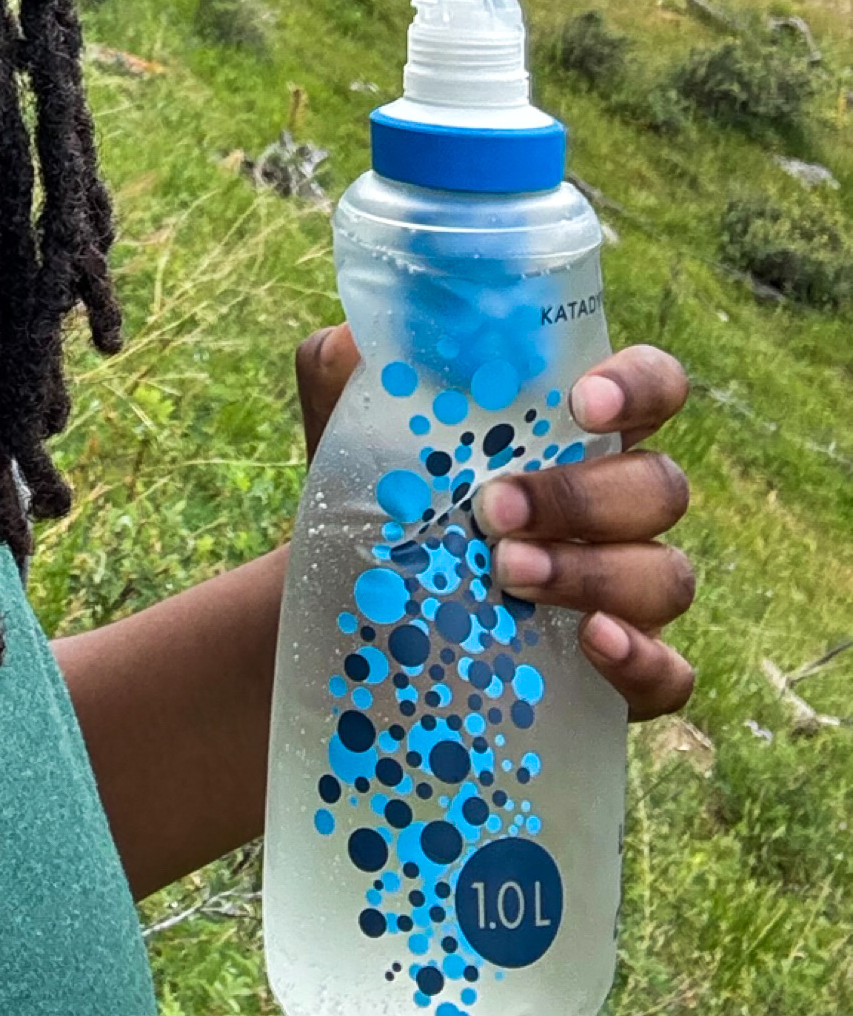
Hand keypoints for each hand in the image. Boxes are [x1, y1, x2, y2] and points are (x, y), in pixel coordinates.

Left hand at [295, 325, 694, 720]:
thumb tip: (353, 342)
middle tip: (492, 509)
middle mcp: (617, 504)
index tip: (580, 402)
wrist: (355, 611)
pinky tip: (591, 641)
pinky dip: (641, 658)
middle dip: (581, 497)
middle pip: (658, 486)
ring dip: (592, 573)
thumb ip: (347, 371)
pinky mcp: (627, 671)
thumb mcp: (352, 429)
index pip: (652, 386)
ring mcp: (630, 589)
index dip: (637, 386)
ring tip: (505, 572)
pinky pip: (669, 673)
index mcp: (575, 430)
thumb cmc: (382, 496)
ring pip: (664, 575)